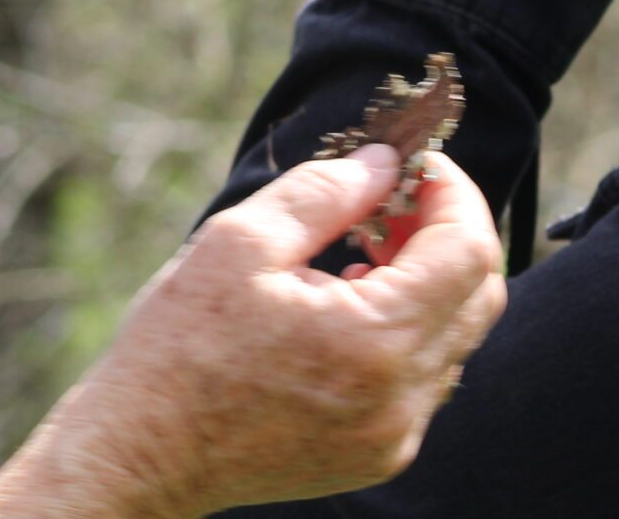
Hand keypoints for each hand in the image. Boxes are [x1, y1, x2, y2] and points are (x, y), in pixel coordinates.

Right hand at [0, 145, 505, 518]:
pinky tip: (346, 306)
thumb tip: (384, 163)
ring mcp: (393, 437)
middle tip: (391, 200)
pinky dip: (407, 330)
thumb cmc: (179, 347)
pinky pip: (424, 379)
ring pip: (455, 338)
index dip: (453, 192)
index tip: (416, 165)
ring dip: (427, 281)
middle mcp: (401, 400)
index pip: (469, 250)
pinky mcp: (376, 455)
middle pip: (479, 295)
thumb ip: (326, 191)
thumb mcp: (241, 242)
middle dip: (447, 232)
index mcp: (375, 341)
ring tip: (360, 252)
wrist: (140, 454)